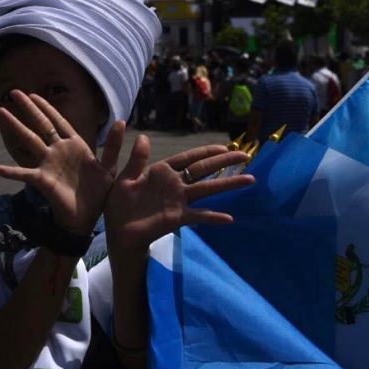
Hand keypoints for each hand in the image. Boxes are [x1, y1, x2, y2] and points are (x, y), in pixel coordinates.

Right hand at [0, 91, 124, 234]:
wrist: (87, 218)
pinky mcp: (43, 180)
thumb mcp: (109, 168)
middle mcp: (58, 151)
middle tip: (13, 93)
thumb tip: (121, 121)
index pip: (58, 121)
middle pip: (41, 125)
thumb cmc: (98, 193)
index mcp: (75, 146)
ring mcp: (48, 164)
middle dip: (28, 108)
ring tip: (0, 111)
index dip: (47, 107)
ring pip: (29, 141)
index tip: (34, 94)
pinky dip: (10, 172)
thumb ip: (114, 145)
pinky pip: (24, 174)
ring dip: (15, 126)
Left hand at [104, 138, 254, 260]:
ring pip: (207, 189)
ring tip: (250, 179)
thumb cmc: (120, 205)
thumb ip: (136, 160)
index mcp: (162, 172)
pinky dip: (213, 217)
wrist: (118, 231)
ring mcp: (179, 201)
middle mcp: (175, 184)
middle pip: (204, 169)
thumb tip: (143, 136)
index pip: (188, 158)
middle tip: (246, 155)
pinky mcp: (177, 218)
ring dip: (228, 184)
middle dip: (224, 162)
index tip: (224, 146)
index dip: (206, 152)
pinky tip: (229, 218)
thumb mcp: (124, 179)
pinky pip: (198, 216)